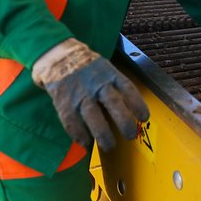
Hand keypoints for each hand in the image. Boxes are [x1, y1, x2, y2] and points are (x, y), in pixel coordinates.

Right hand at [32, 38, 149, 150]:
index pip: (127, 88)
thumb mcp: (105, 68)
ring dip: (102, 133)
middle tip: (131, 135)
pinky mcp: (63, 102)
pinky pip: (72, 121)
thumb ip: (115, 85)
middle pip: (113, 102)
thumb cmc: (87, 67)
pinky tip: (86, 143)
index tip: (144, 118)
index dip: (138, 104)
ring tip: (109, 145)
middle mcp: (96, 83)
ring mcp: (79, 93)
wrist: (56, 54)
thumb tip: (129, 109)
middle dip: (124, 121)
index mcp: (109, 73)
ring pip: (93, 115)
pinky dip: (79, 134)